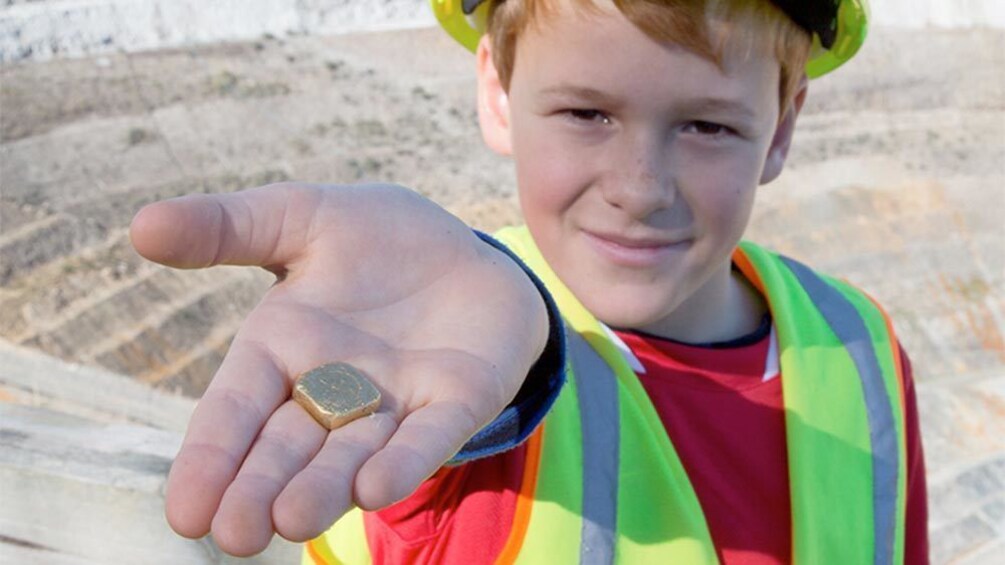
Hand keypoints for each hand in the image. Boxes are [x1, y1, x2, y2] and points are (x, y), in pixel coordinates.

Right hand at [130, 183, 548, 555]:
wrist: (467, 247)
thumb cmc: (376, 238)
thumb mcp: (300, 216)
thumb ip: (227, 227)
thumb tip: (140, 226)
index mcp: (283, 349)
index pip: (236, 409)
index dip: (210, 458)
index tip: (184, 513)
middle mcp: (333, 388)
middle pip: (288, 446)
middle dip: (260, 488)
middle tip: (234, 536)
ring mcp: (396, 402)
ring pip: (351, 453)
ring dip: (323, 488)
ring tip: (291, 521)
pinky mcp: (455, 402)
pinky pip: (429, 436)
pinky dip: (405, 462)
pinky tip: (376, 488)